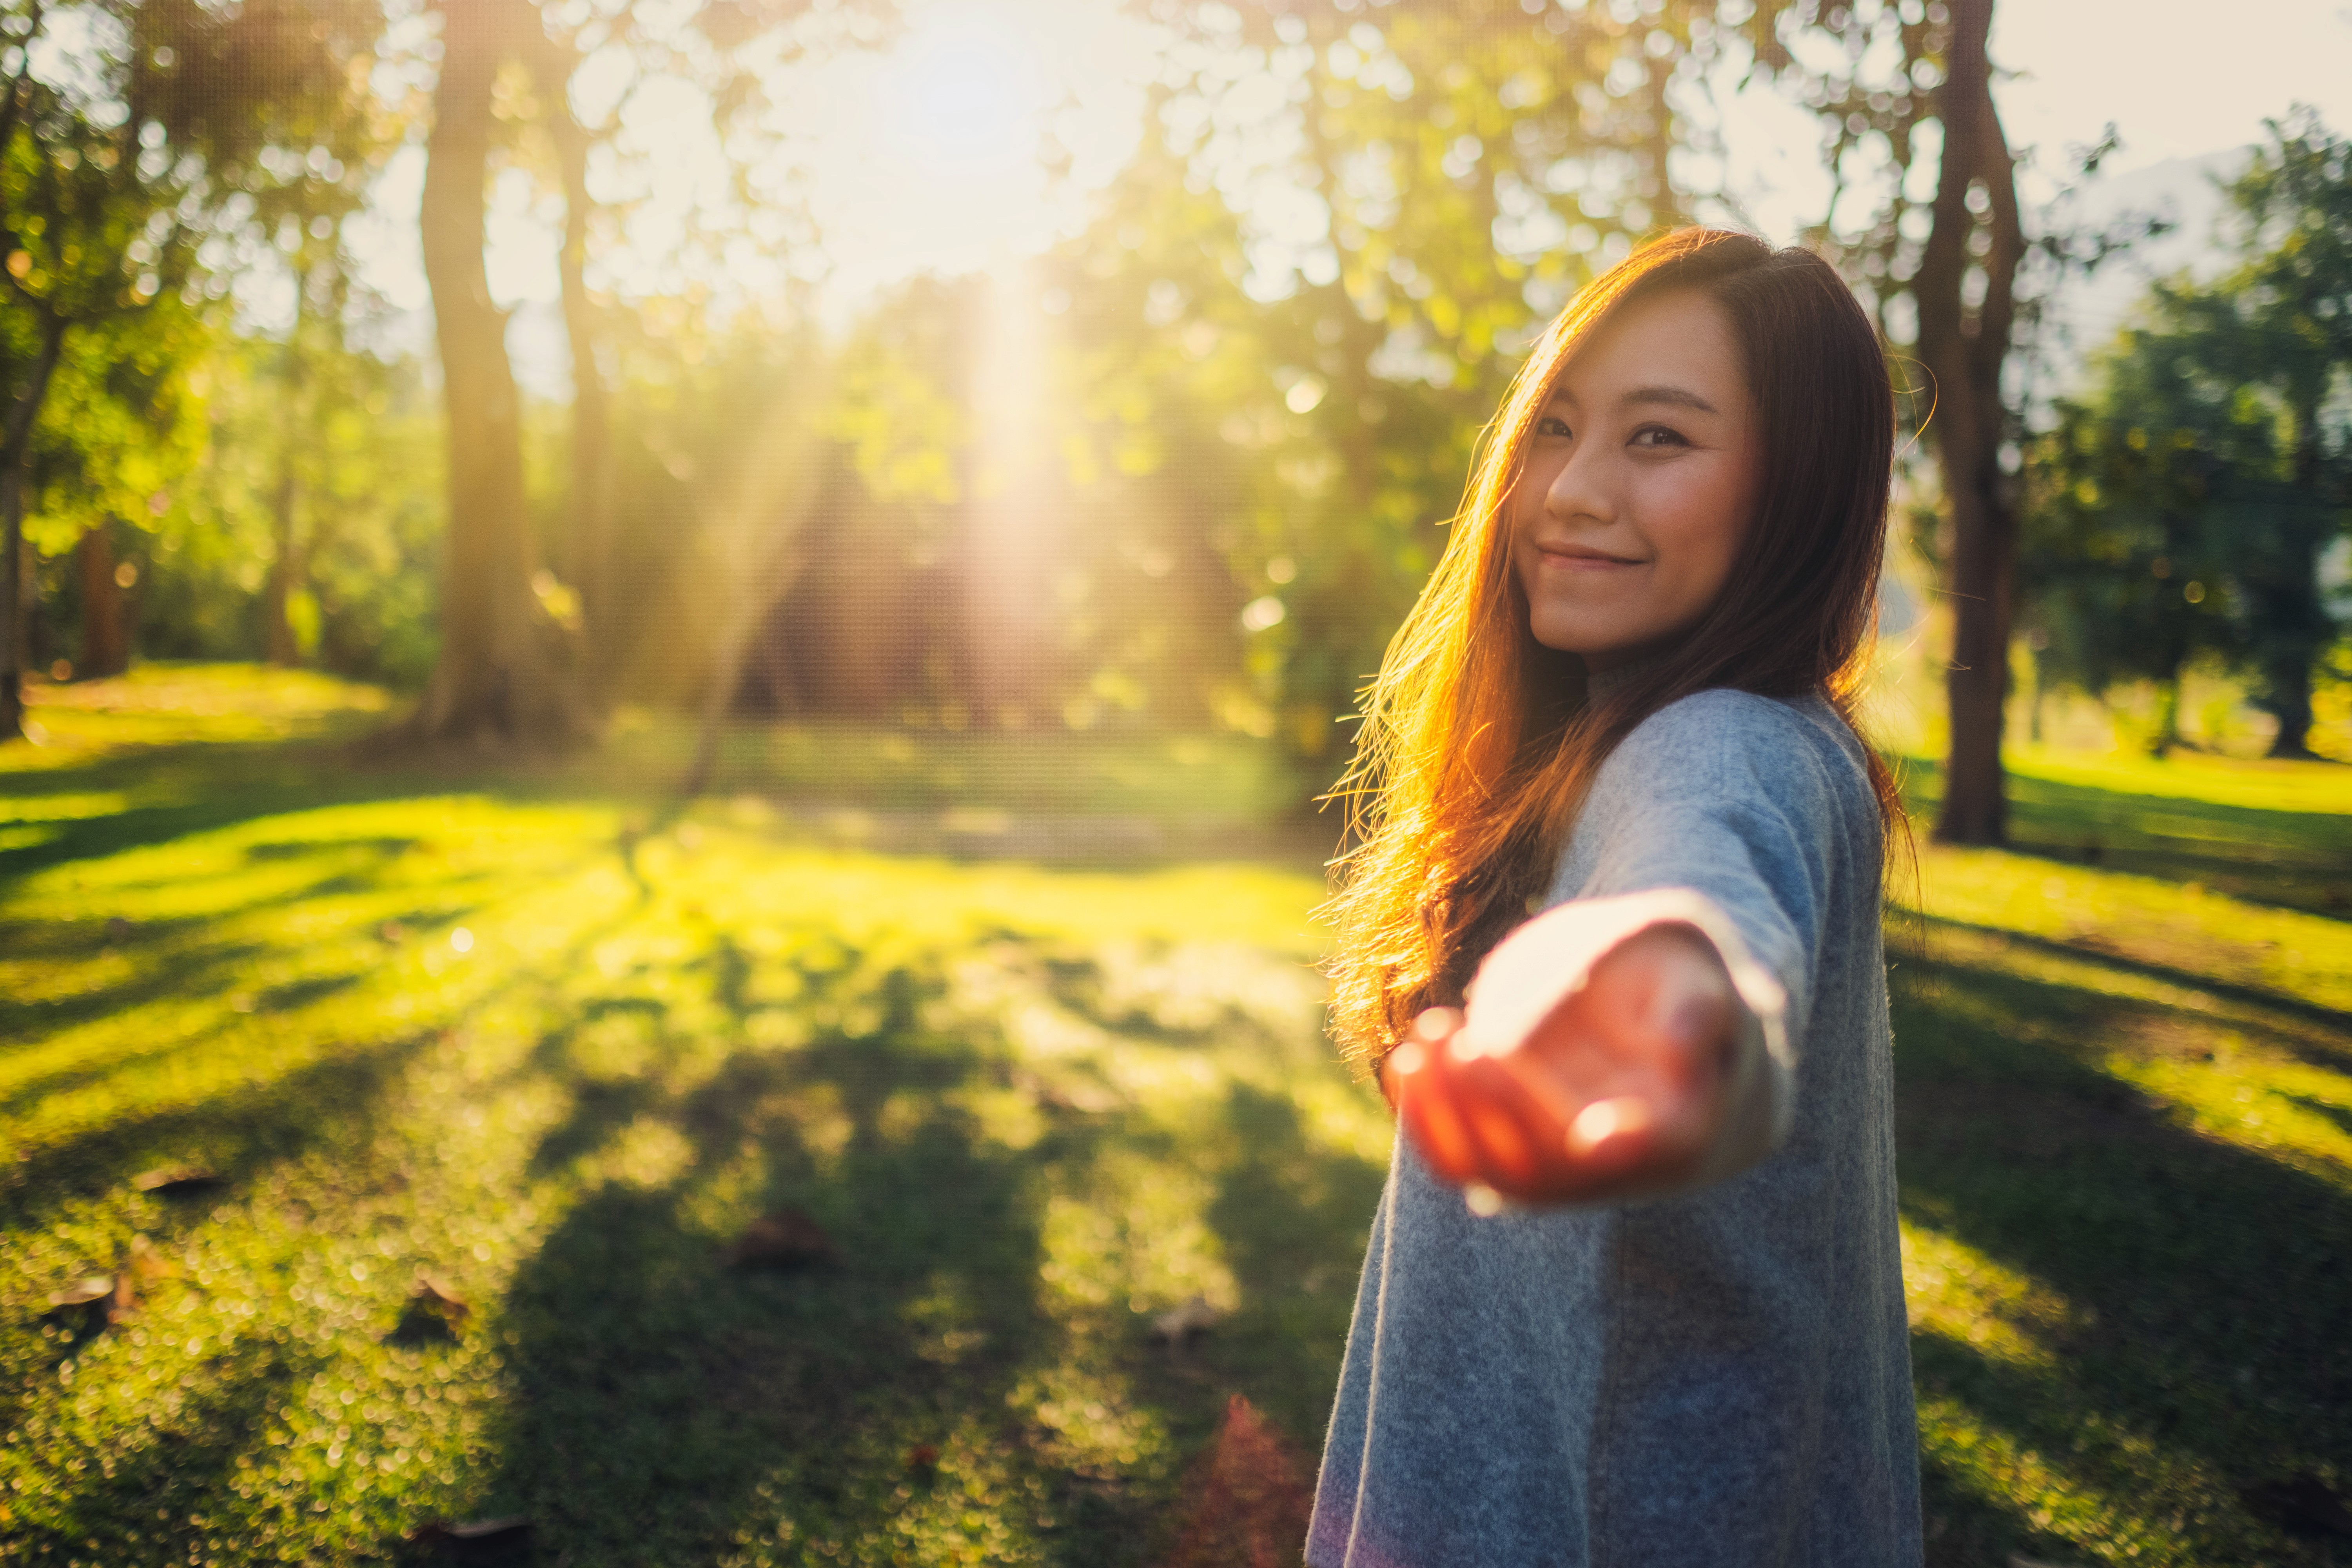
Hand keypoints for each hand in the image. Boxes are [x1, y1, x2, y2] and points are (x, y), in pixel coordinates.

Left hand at [1381, 924, 1737, 1205]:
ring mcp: (1563, 1174)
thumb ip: (1694, 1008)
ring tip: (1429, 1034)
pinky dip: (1428, 1123)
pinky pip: (1464, 1163)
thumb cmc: (1687, 997)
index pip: (1658, 1149)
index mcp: (1684, 1125)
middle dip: (1505, 1107)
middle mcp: (1619, 1168)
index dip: (1629, 1145)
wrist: (1665, 1039)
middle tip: (1465, 1044)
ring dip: (1450, 1114)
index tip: (1593, 1136)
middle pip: (1556, 1166)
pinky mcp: (1517, 1160)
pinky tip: (1407, 1062)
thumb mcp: (1701, 985)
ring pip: (1498, 1174)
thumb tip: (1683, 1035)